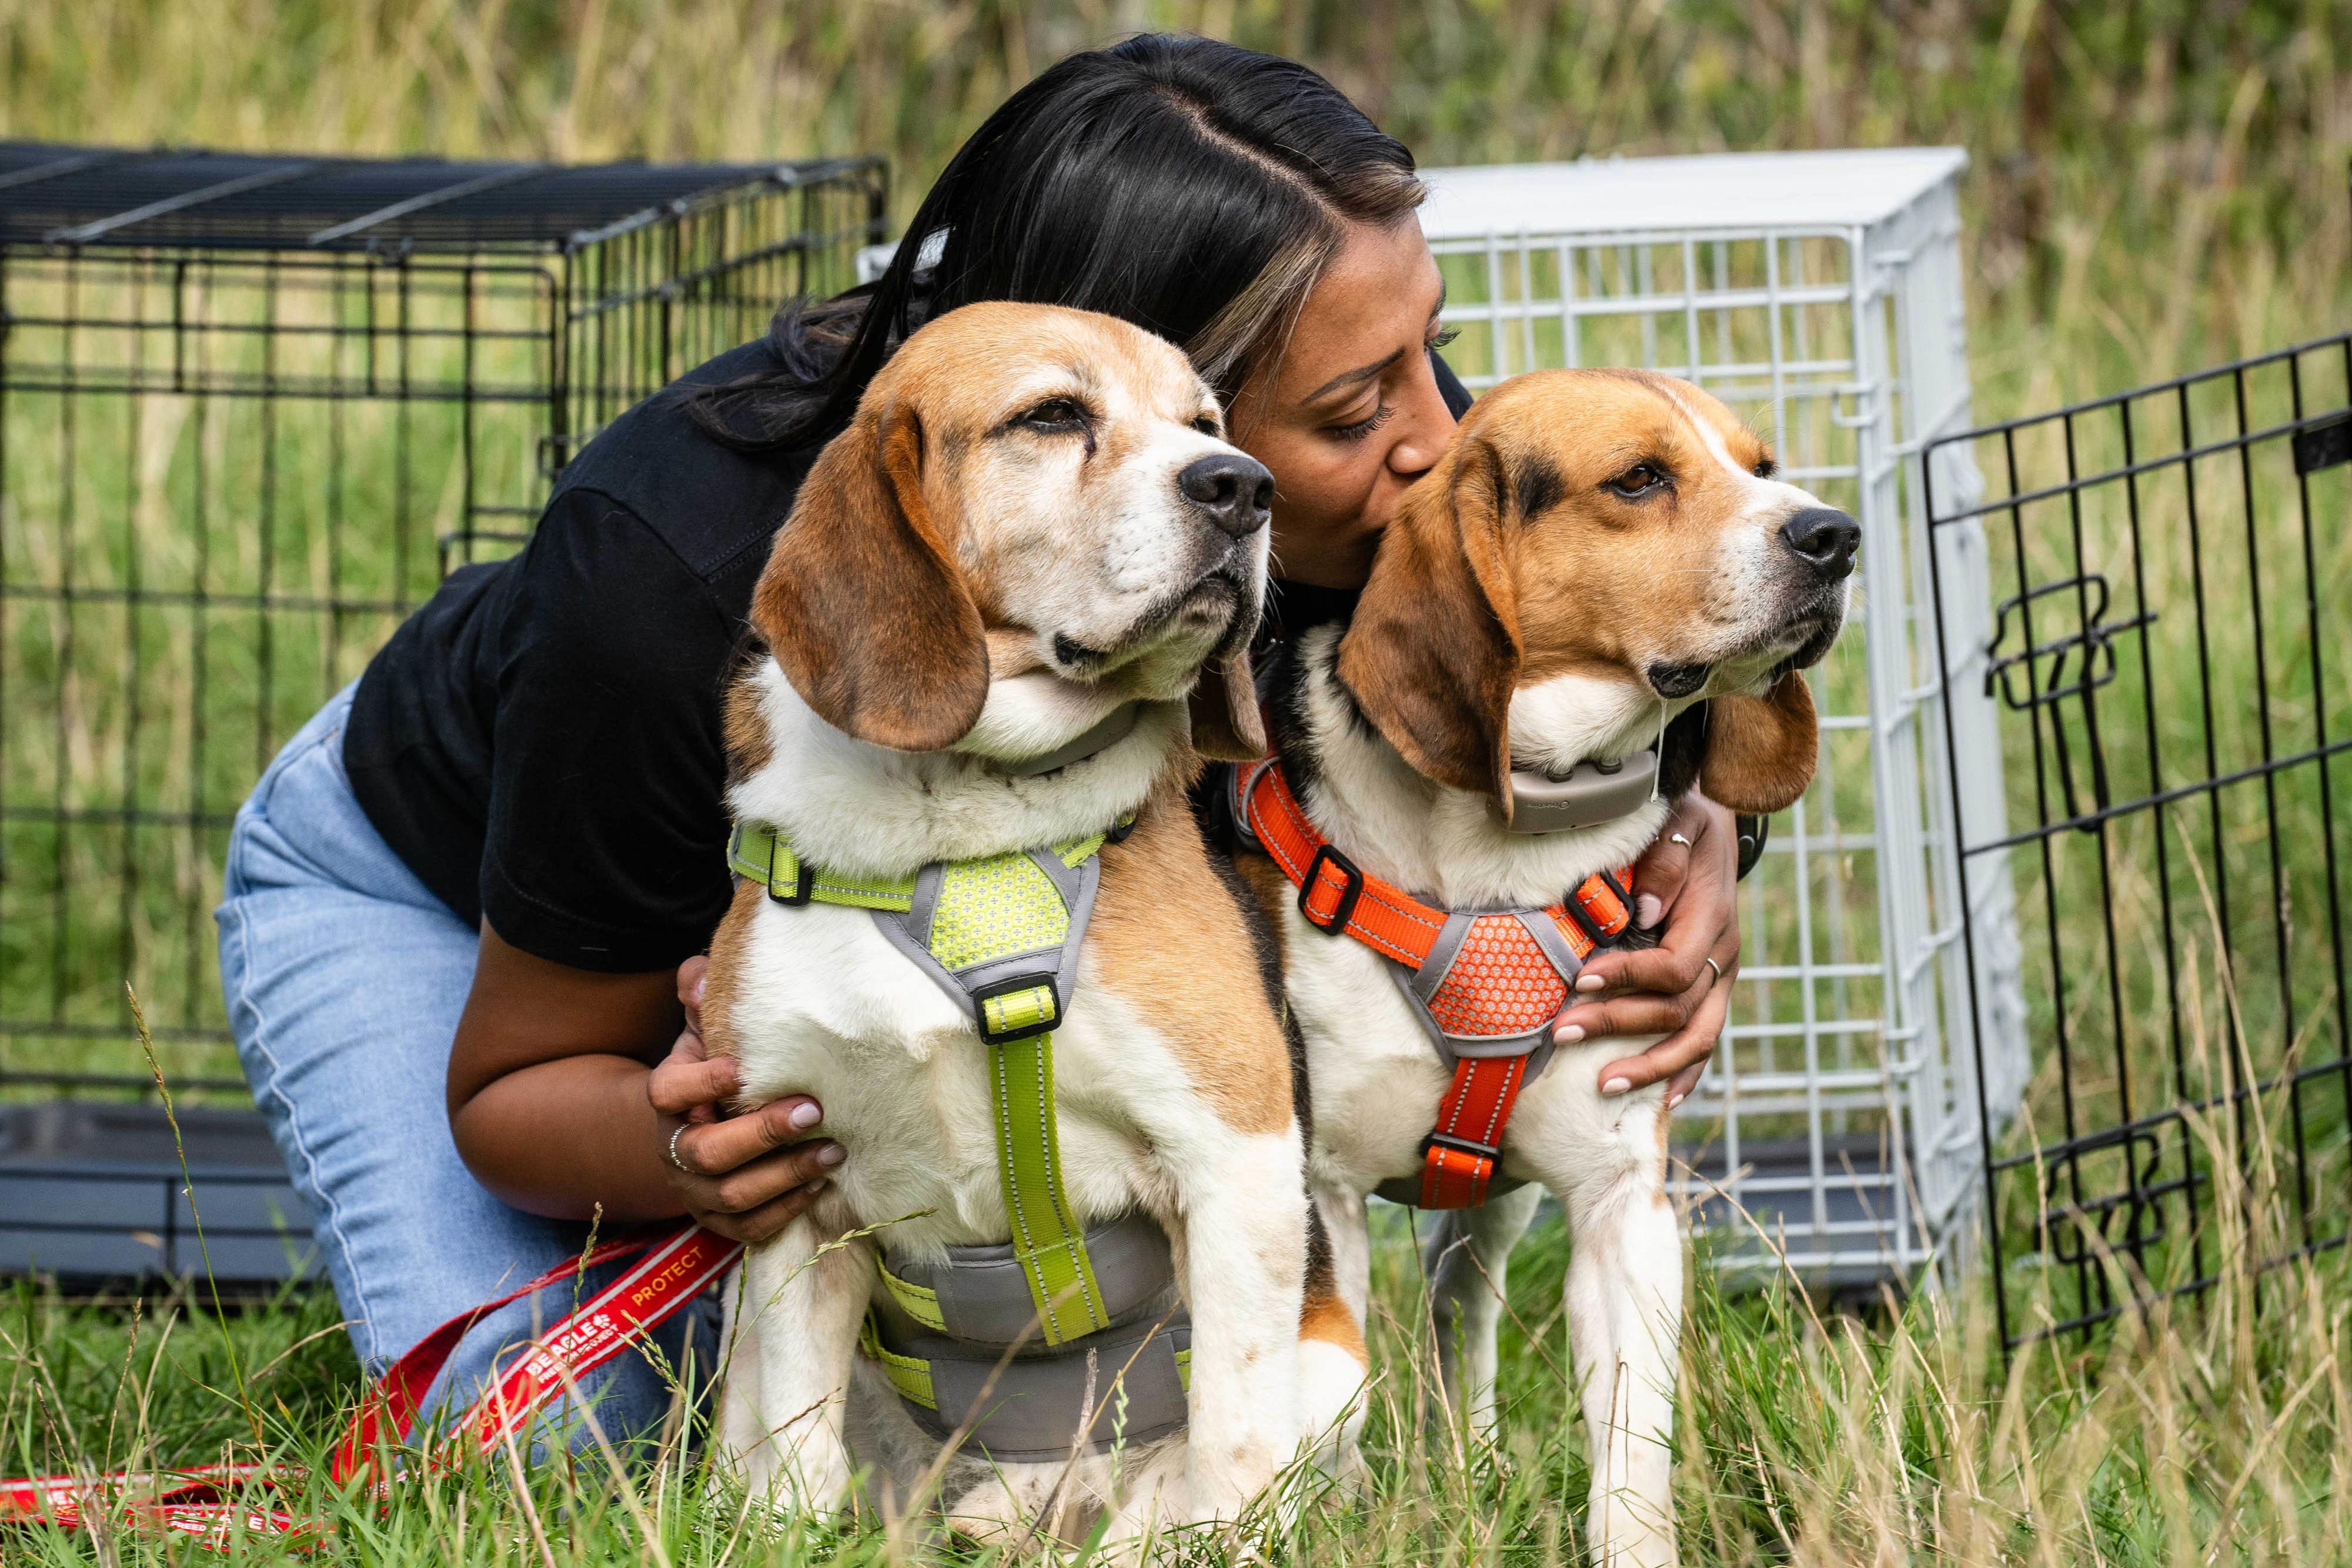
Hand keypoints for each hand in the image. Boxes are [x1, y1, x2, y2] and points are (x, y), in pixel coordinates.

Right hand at [646, 955, 839, 1243]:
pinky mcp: (721, 1222)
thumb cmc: (715, 1066)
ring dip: (787, 1175)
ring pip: (734, 1196)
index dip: (700, 1083)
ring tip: (834, 1150)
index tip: (740, 1067)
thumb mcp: (706, 1027)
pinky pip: (752, 1228)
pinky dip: (788, 1209)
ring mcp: (696, 1191)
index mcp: (668, 1098)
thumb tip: (700, 975)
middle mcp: (675, 1149)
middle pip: (707, 1152)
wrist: (703, 1124)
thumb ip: (702, 996)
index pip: (667, 1092)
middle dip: (762, 1134)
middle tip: (813, 1110)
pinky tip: (823, 1183)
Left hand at [1553, 794, 1740, 1108]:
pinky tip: (1663, 1099)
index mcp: (1712, 916)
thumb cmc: (1682, 821)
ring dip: (1651, 1066)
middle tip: (1562, 1032)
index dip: (1629, 977)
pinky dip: (1686, 1072)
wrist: (1710, 826)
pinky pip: (1706, 1039)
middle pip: (1678, 1009)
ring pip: (1697, 1037)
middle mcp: (1723, 955)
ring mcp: (1722, 977)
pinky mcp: (1714, 990)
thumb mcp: (1679, 821)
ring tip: (1603, 1085)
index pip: (1674, 966)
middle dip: (1619, 1025)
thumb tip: (1648, 911)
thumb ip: (1665, 861)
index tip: (1580, 978)